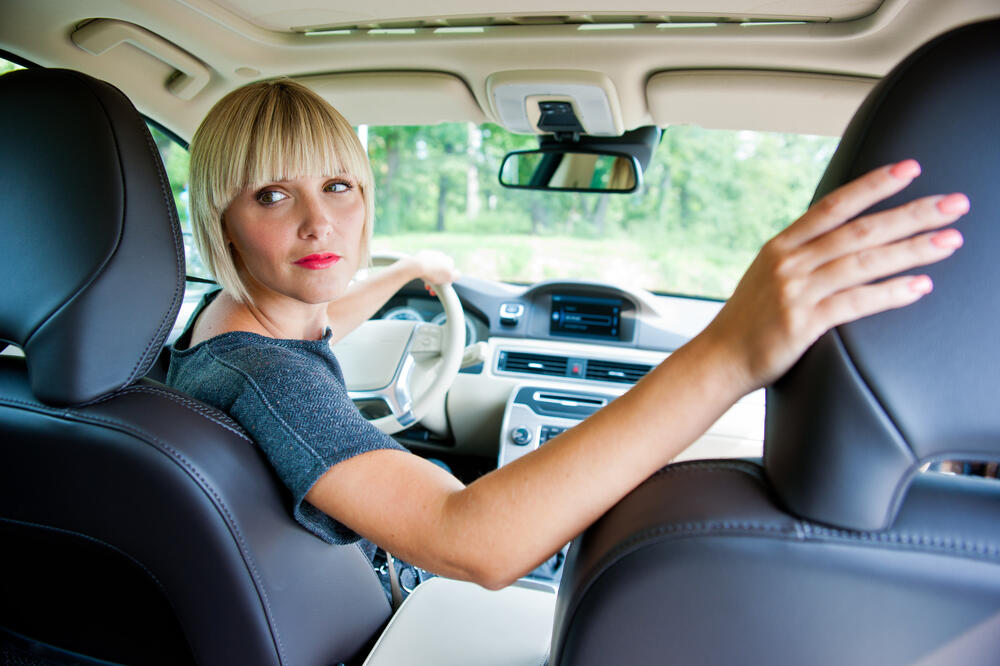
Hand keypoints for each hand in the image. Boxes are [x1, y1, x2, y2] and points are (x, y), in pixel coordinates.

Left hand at [407, 250, 459, 294]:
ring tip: (426, 286)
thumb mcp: (450, 277)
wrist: (418, 266)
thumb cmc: (434, 273)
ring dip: (430, 278)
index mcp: (449, 260)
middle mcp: (441, 256)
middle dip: (437, 281)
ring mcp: (431, 254)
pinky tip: (421, 277)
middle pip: (440, 271)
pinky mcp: (422, 255)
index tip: (442, 287)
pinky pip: (424, 265)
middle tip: (432, 289)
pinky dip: (424, 271)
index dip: (446, 282)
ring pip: (432, 269)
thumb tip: (458, 274)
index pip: (450, 273)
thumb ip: (456, 275)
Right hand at [701, 159, 968, 392]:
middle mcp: (789, 263)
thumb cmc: (749, 320)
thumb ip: (801, 254)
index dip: (874, 185)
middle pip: (859, 230)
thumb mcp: (768, 274)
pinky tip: (920, 286)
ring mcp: (795, 292)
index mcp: (781, 246)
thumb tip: (842, 237)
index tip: (911, 168)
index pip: (834, 206)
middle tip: (954, 204)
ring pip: (863, 262)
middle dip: (912, 213)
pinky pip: (856, 302)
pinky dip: (891, 292)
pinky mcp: (802, 323)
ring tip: (950, 241)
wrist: (720, 359)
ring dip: (912, 249)